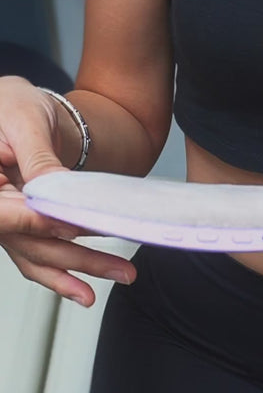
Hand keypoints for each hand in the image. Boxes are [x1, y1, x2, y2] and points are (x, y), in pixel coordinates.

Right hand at [0, 76, 135, 305]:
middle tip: (121, 269)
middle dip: (76, 258)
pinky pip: (39, 253)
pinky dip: (63, 272)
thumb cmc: (13, 104)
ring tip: (119, 276)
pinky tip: (85, 287)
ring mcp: (6, 220)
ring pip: (39, 253)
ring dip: (78, 271)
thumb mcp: (25, 121)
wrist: (18, 107)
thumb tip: (55, 189)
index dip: (36, 223)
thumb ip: (38, 158)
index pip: (4, 213)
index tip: (73, 229)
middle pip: (29, 241)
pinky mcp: (23, 224)